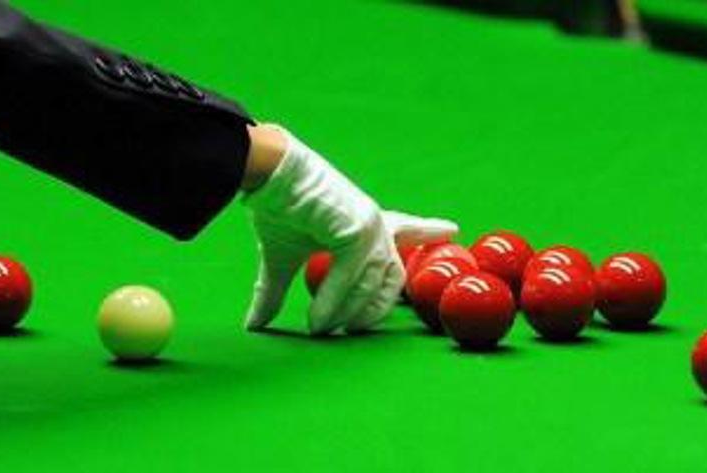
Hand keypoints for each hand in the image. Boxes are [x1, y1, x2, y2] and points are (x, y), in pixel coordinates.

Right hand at [242, 126, 456, 334]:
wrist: (267, 176)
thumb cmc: (277, 207)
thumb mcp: (282, 258)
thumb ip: (278, 292)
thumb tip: (255, 325)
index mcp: (363, 221)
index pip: (405, 228)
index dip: (426, 231)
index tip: (452, 227)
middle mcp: (373, 223)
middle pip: (393, 276)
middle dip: (377, 308)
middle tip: (354, 330)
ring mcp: (369, 226)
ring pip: (371, 285)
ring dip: (346, 314)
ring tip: (321, 330)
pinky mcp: (358, 229)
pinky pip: (351, 277)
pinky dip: (333, 302)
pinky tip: (317, 320)